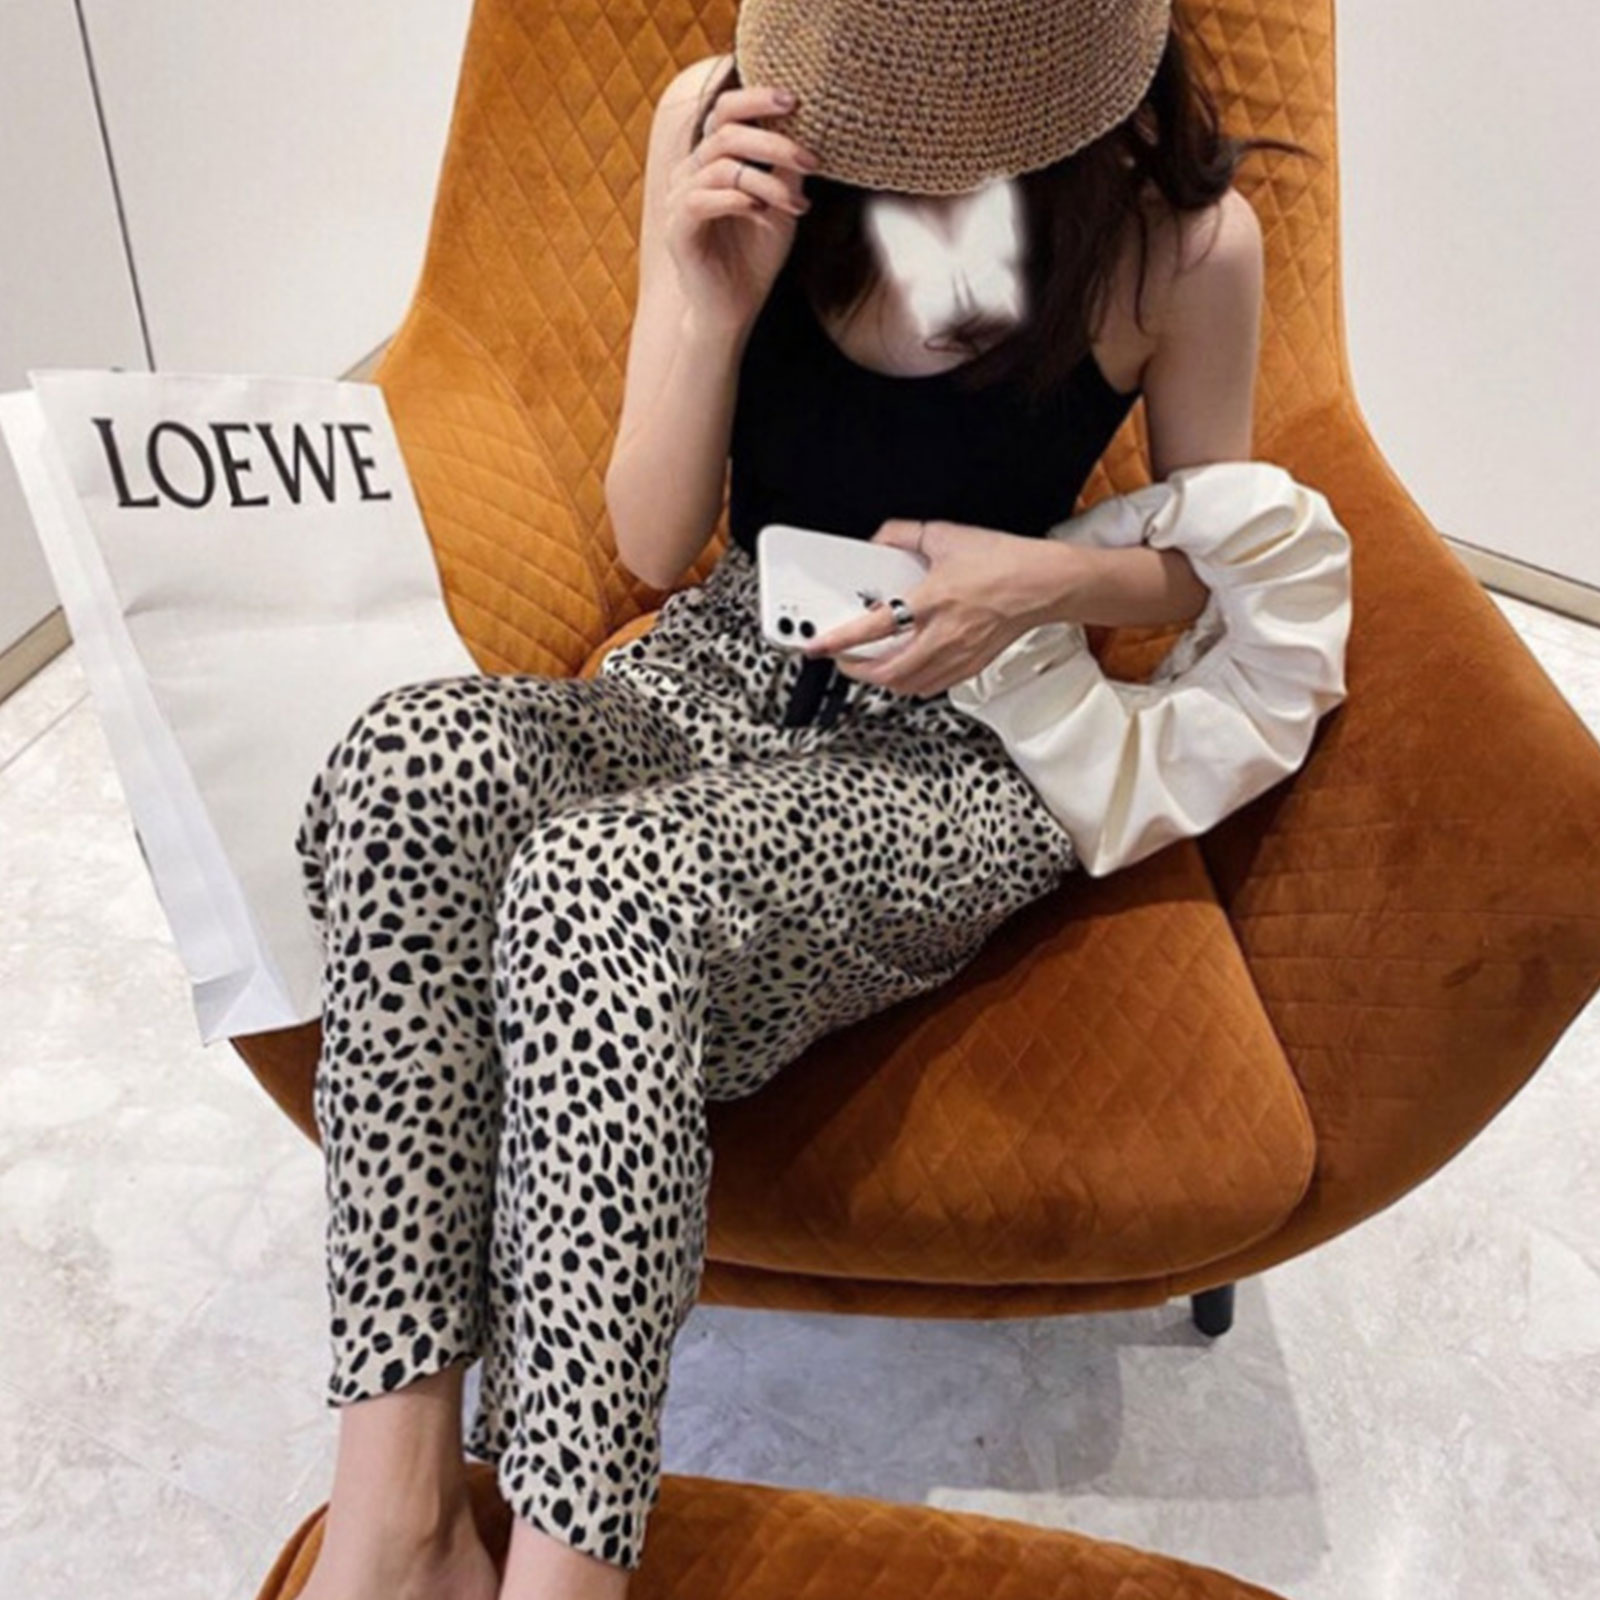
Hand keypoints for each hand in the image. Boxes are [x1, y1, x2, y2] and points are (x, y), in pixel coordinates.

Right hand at [666, 80, 821, 333]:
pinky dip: (736, 200)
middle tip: (810, 160)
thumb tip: (810, 128)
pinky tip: (762, 212)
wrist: (733, 310)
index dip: (755, 98)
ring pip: (721, 166)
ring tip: (797, 204)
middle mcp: (690, 172)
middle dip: (773, 141)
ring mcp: (679, 198)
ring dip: (766, 181)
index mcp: (711, 160)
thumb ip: (787, 168)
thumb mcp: (781, 205)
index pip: (726, 111)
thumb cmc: (755, 258)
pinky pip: (702, 200)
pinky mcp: (677, 228)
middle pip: (725, 131)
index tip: (794, 100)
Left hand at [800, 519, 1045, 696]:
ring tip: (868, 667)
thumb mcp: (947, 536)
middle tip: (841, 660)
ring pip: (907, 686)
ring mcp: (958, 656)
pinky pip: (930, 687)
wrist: (1045, 584)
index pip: (874, 627)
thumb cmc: (1005, 561)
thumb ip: (904, 534)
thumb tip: (880, 540)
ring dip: (881, 680)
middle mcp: (943, 635)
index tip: (817, 645)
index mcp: (933, 600)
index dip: (839, 640)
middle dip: (855, 671)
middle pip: (886, 672)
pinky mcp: (970, 667)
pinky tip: (905, 670)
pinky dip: (910, 683)